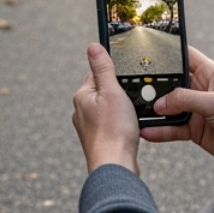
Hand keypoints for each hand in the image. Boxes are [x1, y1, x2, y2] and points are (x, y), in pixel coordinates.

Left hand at [71, 44, 140, 173]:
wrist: (115, 166)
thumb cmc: (114, 131)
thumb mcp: (112, 91)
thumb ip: (103, 68)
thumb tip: (92, 46)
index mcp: (82, 96)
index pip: (98, 74)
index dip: (116, 75)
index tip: (127, 80)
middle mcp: (81, 111)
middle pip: (105, 91)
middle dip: (120, 94)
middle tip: (131, 101)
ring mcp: (89, 126)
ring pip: (110, 109)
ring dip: (122, 111)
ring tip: (131, 118)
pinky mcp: (99, 139)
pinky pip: (112, 125)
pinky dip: (122, 125)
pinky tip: (130, 130)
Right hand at [147, 46, 213, 164]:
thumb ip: (185, 99)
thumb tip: (160, 103)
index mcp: (210, 74)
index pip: (185, 56)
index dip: (168, 53)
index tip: (148, 53)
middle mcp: (201, 89)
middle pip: (172, 83)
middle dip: (155, 87)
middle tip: (136, 89)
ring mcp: (197, 110)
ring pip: (170, 107)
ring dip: (155, 111)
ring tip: (137, 112)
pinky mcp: (195, 129)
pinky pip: (173, 127)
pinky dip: (161, 129)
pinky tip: (148, 131)